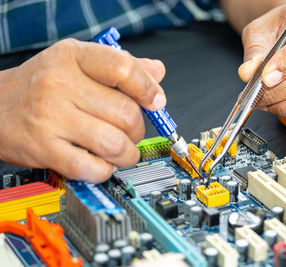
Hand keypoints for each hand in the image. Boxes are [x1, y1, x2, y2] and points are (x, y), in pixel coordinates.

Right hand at [0, 39, 165, 182]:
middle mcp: (61, 84)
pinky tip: (102, 163)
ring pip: (114, 143)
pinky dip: (105, 170)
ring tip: (122, 151)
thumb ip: (119, 65)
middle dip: (138, 129)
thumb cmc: (40, 84)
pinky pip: (91, 167)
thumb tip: (157, 71)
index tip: (156, 102)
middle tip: (131, 131)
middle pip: (126, 113)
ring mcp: (51, 117)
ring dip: (127, 154)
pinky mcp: (44, 148)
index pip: (123, 68)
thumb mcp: (77, 62)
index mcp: (74, 57)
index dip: (148, 89)